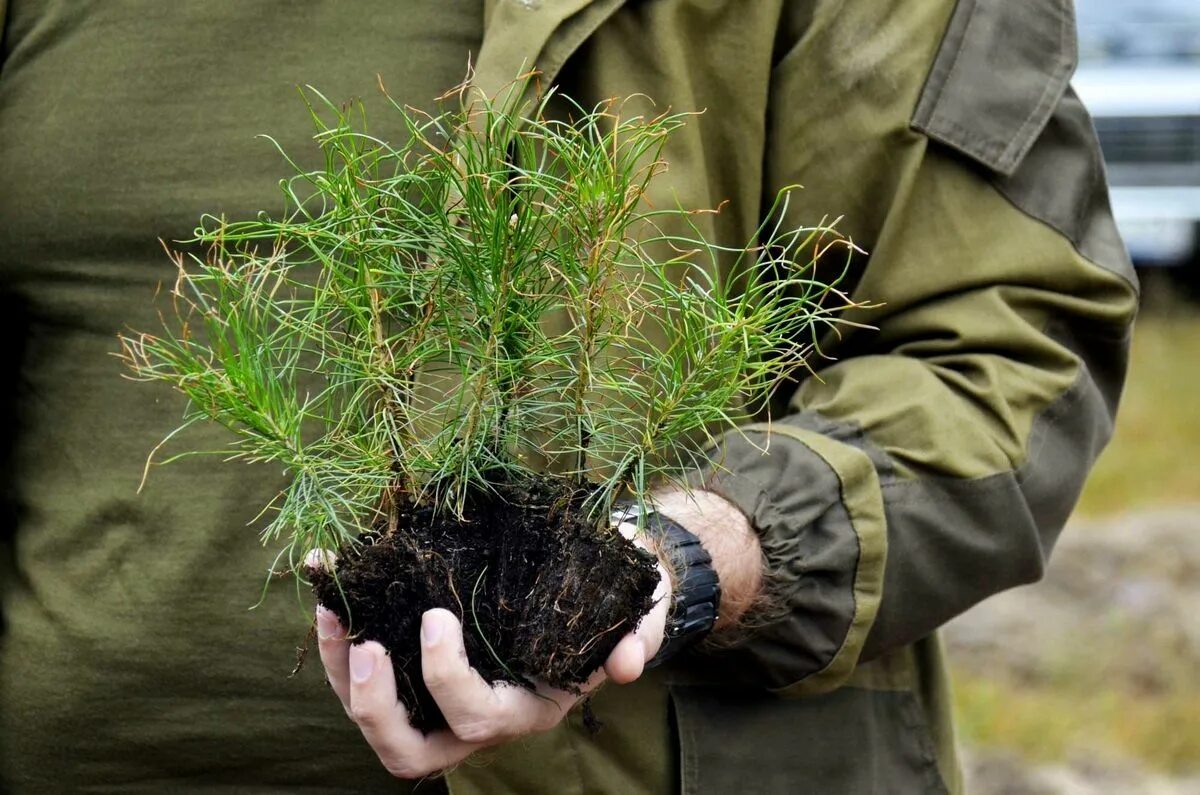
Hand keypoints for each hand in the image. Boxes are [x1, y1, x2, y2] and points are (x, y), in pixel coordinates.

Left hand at [312, 550, 669, 779]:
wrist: (596, 592)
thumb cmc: (613, 604)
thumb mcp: (640, 616)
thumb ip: (639, 637)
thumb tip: (626, 664)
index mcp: (527, 709)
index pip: (476, 717)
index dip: (446, 676)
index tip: (435, 616)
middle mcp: (479, 722)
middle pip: (411, 752)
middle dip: (376, 707)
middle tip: (365, 646)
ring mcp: (443, 704)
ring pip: (379, 724)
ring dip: (340, 677)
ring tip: (330, 612)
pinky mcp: (420, 677)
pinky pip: (371, 681)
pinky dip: (339, 648)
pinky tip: (331, 597)